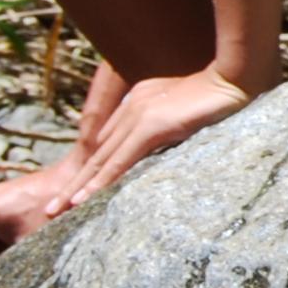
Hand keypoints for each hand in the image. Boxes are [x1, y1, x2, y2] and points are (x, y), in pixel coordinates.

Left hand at [45, 69, 257, 213]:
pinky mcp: (150, 126)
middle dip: (74, 183)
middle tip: (52, 208)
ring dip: (78, 187)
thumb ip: (170, 127)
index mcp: (137, 103)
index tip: (74, 191)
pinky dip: (100, 182)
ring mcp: (138, 116)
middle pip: (97, 154)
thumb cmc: (221, 97)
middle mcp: (131, 109)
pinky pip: (119, 161)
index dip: (90, 169)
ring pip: (102, 160)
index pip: (107, 143)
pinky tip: (84, 199)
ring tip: (57, 209)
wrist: (235, 78)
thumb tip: (164, 148)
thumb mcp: (187, 114)